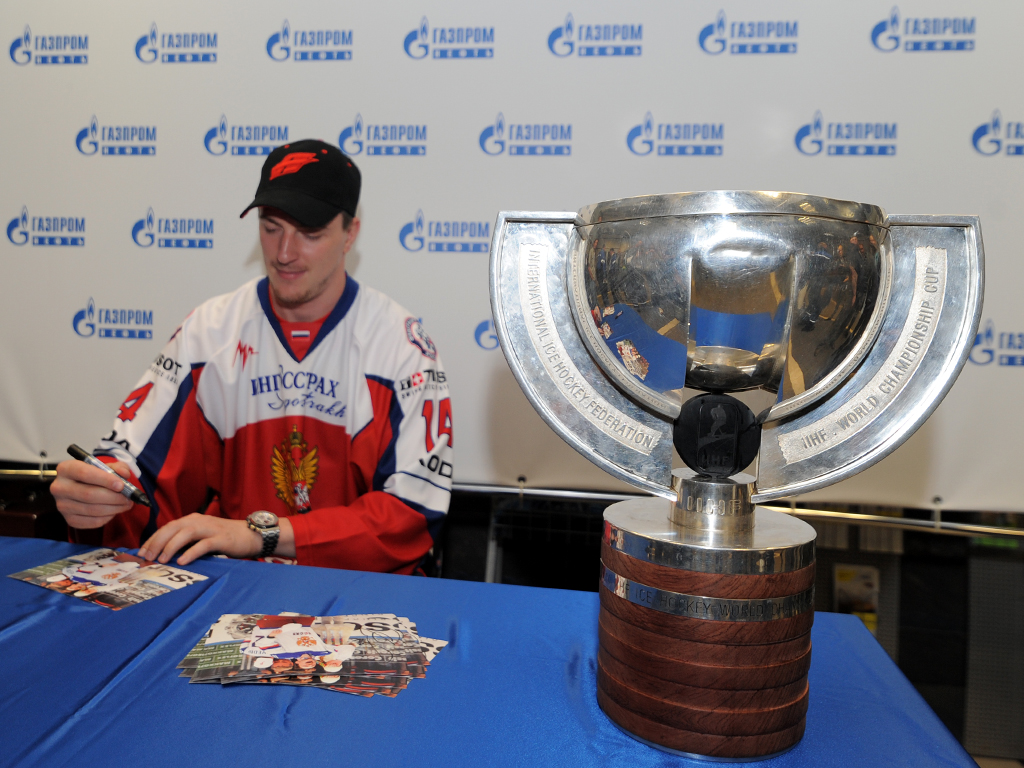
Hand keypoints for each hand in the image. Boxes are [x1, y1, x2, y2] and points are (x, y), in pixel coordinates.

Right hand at [51, 458, 133, 528]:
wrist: (83, 487)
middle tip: (128, 498)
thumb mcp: (105, 466)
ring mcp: (62, 505)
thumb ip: (117, 468)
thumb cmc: (95, 475)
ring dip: (114, 508)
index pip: (84, 473)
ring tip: (126, 504)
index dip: (105, 479)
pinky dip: (107, 517)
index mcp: (66, 469)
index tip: (121, 485)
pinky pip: (92, 522)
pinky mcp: (69, 519)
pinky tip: (114, 511)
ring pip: (92, 509)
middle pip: (89, 494)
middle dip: (113, 497)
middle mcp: (59, 487)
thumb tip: (124, 475)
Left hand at [138, 514, 262, 565]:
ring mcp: (210, 528)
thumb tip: (163, 553)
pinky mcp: (221, 538)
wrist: (251, 535)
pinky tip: (182, 561)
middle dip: (157, 542)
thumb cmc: (224, 538)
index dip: (153, 539)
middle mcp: (199, 521)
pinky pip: (203, 544)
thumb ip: (186, 540)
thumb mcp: (202, 536)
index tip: (141, 552)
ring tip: (161, 560)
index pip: (167, 527)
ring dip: (171, 546)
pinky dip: (191, 552)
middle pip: (173, 528)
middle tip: (147, 557)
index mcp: (192, 519)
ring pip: (185, 534)